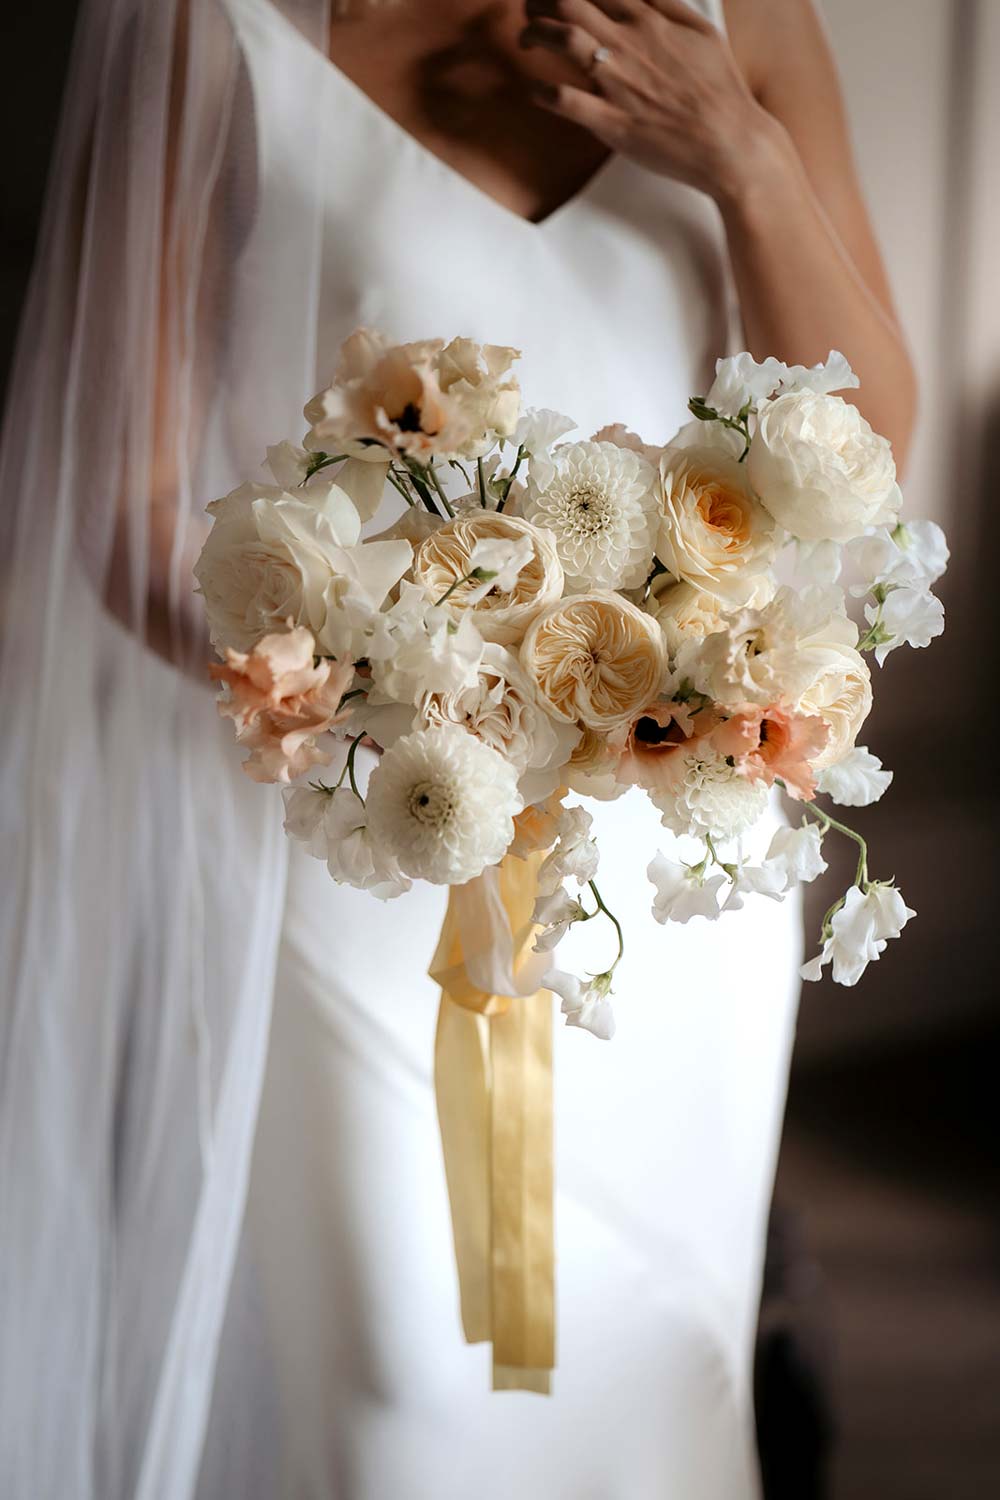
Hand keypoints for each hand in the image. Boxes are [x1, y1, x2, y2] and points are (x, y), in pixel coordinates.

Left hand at [520, 0, 777, 205]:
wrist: (730, 141)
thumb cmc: (718, 88)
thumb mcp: (700, 31)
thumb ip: (666, 3)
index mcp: (648, 19)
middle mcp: (627, 43)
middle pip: (568, 1)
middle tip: (529, 7)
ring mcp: (617, 82)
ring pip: (562, 39)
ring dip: (534, 33)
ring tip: (526, 39)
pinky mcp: (611, 122)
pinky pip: (564, 100)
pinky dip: (541, 92)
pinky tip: (533, 91)